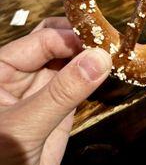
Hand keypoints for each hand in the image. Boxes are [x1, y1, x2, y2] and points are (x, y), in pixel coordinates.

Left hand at [0, 17, 111, 164]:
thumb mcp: (24, 127)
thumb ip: (61, 93)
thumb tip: (98, 59)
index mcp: (1, 69)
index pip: (42, 39)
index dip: (71, 37)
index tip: (99, 41)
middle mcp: (21, 73)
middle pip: (56, 41)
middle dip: (80, 39)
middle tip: (107, 41)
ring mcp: (42, 89)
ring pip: (70, 59)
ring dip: (91, 55)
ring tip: (114, 52)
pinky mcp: (60, 106)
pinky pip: (80, 82)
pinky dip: (95, 74)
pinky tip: (109, 71)